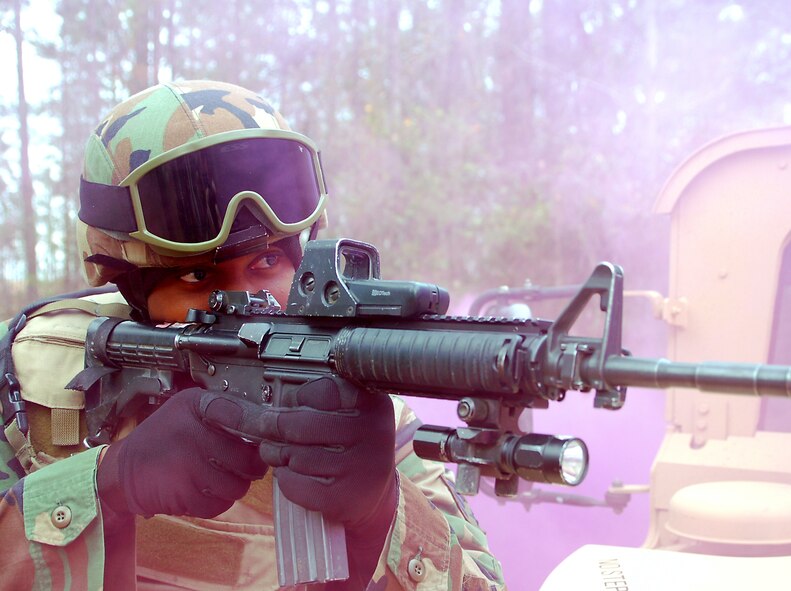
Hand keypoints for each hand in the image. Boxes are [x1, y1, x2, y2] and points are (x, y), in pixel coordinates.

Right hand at [97, 387, 267, 517]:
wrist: (123, 469)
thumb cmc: (162, 436)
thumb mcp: (189, 407)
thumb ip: (225, 408)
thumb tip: (263, 418)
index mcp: (198, 406)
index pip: (243, 417)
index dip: (258, 433)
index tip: (260, 440)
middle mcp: (193, 434)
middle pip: (248, 460)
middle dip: (251, 467)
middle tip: (243, 465)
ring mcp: (189, 466)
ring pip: (237, 486)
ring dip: (234, 486)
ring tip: (220, 476)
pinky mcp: (183, 495)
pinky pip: (219, 505)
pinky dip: (217, 502)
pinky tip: (204, 489)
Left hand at [257, 377, 397, 534]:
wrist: (371, 494)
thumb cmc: (349, 446)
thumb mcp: (346, 415)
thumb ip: (316, 403)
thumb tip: (262, 408)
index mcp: (373, 404)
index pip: (323, 390)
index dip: (299, 398)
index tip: (292, 404)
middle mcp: (374, 433)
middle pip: (301, 424)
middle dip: (275, 427)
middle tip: (265, 427)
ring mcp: (362, 467)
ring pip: (295, 456)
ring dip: (278, 455)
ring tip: (280, 455)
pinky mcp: (345, 498)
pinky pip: (295, 484)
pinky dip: (286, 481)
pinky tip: (294, 476)